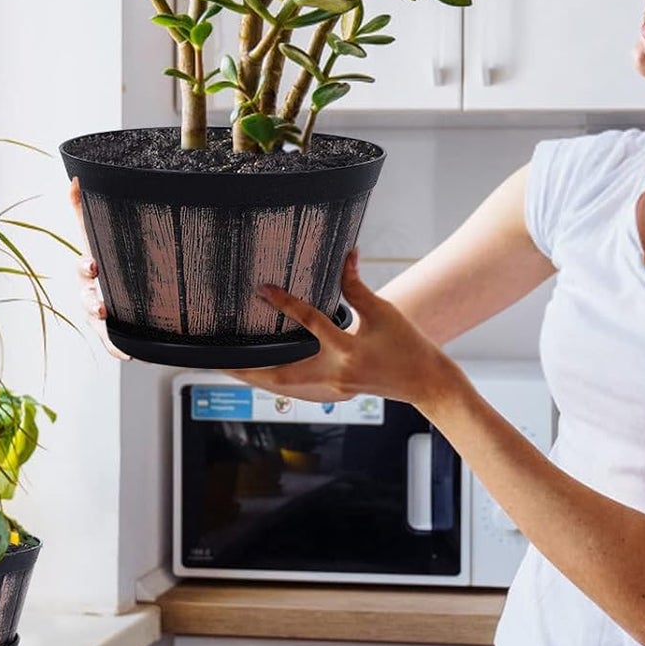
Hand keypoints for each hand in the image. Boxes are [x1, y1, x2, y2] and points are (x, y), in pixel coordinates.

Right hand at [69, 177, 128, 361]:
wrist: (142, 295)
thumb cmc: (118, 261)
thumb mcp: (108, 236)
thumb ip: (87, 209)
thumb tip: (75, 177)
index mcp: (95, 270)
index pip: (84, 267)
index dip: (84, 266)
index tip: (93, 266)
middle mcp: (96, 292)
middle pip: (86, 298)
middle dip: (90, 300)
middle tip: (100, 304)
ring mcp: (104, 313)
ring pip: (97, 321)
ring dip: (101, 325)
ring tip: (111, 325)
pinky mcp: (116, 331)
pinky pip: (113, 343)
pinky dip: (116, 349)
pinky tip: (127, 355)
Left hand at [227, 250, 456, 409]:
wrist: (425, 381)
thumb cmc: (407, 344)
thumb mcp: (384, 312)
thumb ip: (358, 286)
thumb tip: (347, 253)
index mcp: (348, 350)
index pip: (310, 323)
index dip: (286, 303)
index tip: (263, 289)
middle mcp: (335, 374)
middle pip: (282, 374)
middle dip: (248, 367)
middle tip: (219, 357)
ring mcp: (332, 387)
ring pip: (284, 386)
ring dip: (255, 377)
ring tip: (227, 365)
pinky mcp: (333, 391)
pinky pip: (295, 388)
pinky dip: (274, 381)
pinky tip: (258, 372)